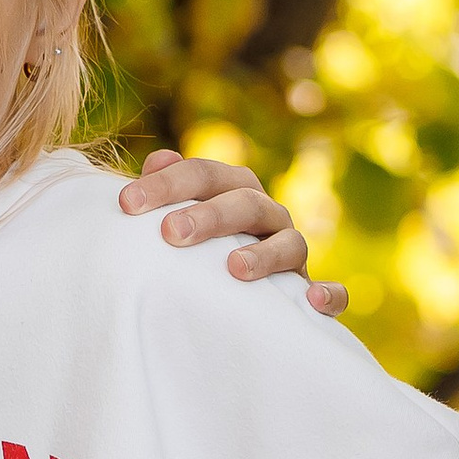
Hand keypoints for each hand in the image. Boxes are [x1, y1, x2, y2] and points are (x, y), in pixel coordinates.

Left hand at [118, 149, 346, 313]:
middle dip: (209, 215)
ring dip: (265, 254)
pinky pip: (332, 292)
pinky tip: (313, 300)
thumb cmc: (195, 250)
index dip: (166, 184)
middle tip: (171, 232)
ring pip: (290, 242)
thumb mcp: (178, 219)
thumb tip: (157, 159)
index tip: (126, 204)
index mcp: (232, 190)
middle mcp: (265, 214)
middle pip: (245, 202)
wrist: (235, 295)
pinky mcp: (307, 292)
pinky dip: (330, 293)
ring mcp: (291, 251)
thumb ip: (168, 191)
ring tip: (234, 267)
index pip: (202, 175)